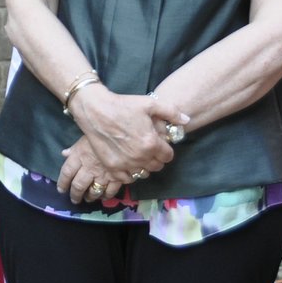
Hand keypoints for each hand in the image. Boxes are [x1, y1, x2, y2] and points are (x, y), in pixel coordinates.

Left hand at [57, 136, 124, 203]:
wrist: (126, 136)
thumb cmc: (103, 133)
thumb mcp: (86, 136)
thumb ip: (75, 148)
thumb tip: (64, 153)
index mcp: (80, 156)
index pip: (66, 172)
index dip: (62, 182)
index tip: (61, 189)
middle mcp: (89, 168)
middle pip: (78, 186)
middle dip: (75, 195)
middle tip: (74, 199)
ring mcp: (104, 175)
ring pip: (94, 191)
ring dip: (90, 197)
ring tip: (88, 199)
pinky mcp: (118, 179)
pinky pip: (110, 192)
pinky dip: (106, 196)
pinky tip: (104, 197)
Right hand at [69, 85, 186, 178]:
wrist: (95, 110)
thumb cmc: (123, 105)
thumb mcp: (150, 103)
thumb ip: (171, 113)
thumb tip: (187, 120)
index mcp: (152, 143)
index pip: (168, 156)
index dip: (165, 149)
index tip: (159, 143)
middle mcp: (140, 157)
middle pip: (157, 166)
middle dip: (156, 158)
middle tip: (149, 147)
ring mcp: (126, 164)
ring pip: (143, 173)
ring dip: (143, 166)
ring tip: (138, 155)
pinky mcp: (112, 167)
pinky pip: (127, 178)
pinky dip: (130, 173)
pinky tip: (127, 162)